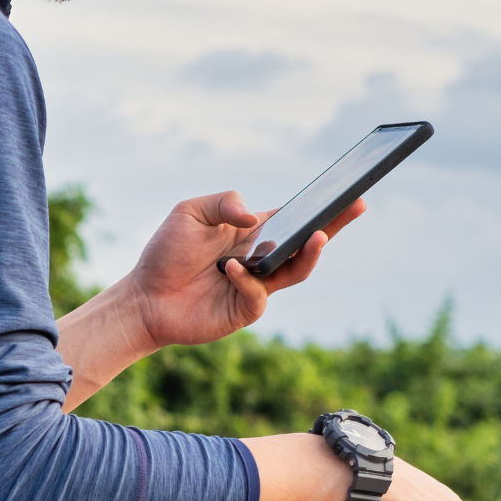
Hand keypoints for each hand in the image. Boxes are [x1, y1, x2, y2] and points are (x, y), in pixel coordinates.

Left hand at [120, 192, 366, 348]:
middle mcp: (263, 259)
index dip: (322, 206)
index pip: (296, 218)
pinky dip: (248, 280)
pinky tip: (231, 269)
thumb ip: (223, 203)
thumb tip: (253, 216)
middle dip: (334, 225)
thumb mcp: (190, 213)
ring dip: (309, 254)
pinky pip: (258, 294)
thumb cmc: (167, 253)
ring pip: (296, 271)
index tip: (349, 190)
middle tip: (356, 205)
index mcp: (255, 232)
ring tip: (317, 236)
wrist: (144, 297)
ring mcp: (257, 285)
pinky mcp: (244, 310)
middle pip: (308, 243)